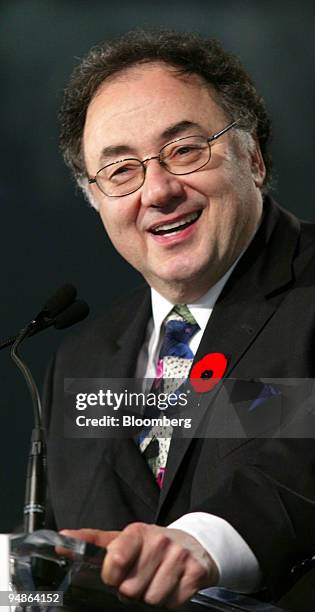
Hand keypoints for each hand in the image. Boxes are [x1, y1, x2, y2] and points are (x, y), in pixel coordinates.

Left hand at [61, 523, 218, 608]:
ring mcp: (179, 556)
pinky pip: (174, 603)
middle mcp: (159, 541)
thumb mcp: (122, 539)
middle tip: (139, 579)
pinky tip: (171, 586)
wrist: (193, 544)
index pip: (114, 559)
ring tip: (155, 582)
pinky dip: (170, 602)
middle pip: (132, 589)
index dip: (111, 576)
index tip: (115, 575)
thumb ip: (91, 541)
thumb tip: (62, 538)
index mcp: (137, 532)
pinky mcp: (196, 572)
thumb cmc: (150, 545)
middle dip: (133, 591)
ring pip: (152, 600)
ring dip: (151, 598)